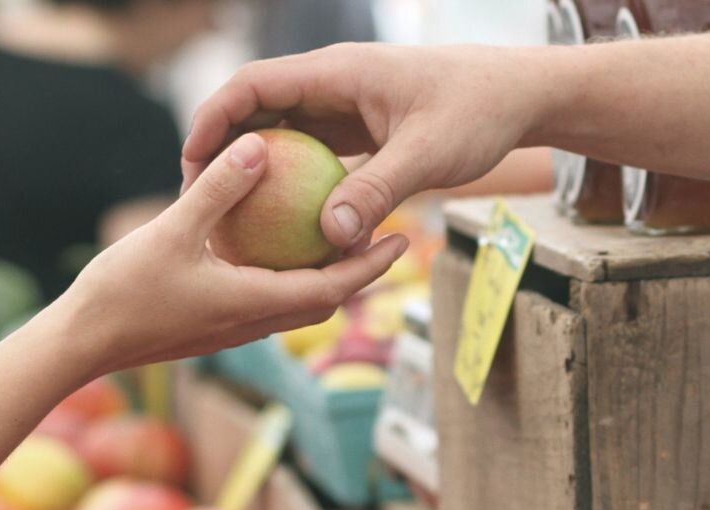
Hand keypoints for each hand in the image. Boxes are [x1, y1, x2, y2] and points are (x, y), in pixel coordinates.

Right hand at [48, 132, 407, 377]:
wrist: (81, 344)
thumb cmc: (123, 291)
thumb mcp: (172, 230)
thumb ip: (218, 190)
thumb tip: (259, 146)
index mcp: (255, 304)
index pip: (333, 288)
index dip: (371, 265)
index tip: (403, 240)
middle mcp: (254, 324)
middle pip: (325, 301)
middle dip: (360, 273)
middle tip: (385, 237)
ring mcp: (234, 330)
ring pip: (297, 305)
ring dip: (325, 278)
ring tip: (340, 241)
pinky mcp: (215, 327)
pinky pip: (267, 302)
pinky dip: (288, 279)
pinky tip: (275, 249)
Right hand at [182, 44, 554, 248]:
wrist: (517, 96)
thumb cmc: (477, 112)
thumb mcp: (428, 154)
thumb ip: (378, 191)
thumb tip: (330, 236)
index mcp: (337, 73)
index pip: (253, 85)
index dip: (214, 120)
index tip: (192, 164)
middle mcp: (333, 84)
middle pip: (257, 109)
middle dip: (223, 149)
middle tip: (199, 200)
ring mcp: (345, 106)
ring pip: (283, 133)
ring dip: (256, 169)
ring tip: (230, 217)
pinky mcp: (360, 129)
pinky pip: (312, 153)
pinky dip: (293, 182)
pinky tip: (284, 224)